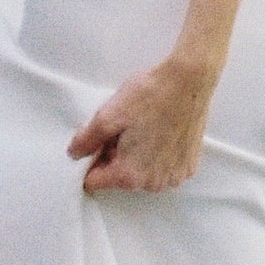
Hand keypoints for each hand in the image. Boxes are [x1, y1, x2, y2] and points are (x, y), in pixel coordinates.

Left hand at [68, 53, 217, 194]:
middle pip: (120, 178)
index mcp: (130, 175)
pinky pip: (163, 168)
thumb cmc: (151, 95)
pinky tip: (162, 131)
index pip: (95, 181)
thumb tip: (75, 153)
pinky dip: (158, 155)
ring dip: (138, 156)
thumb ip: (87, 139)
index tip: (100, 140)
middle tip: (124, 128)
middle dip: (116, 156)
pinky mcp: (189, 166)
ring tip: (144, 128)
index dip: (92, 159)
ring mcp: (174, 177)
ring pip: (142, 174)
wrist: (190, 80)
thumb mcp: (108, 114)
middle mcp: (153, 184)